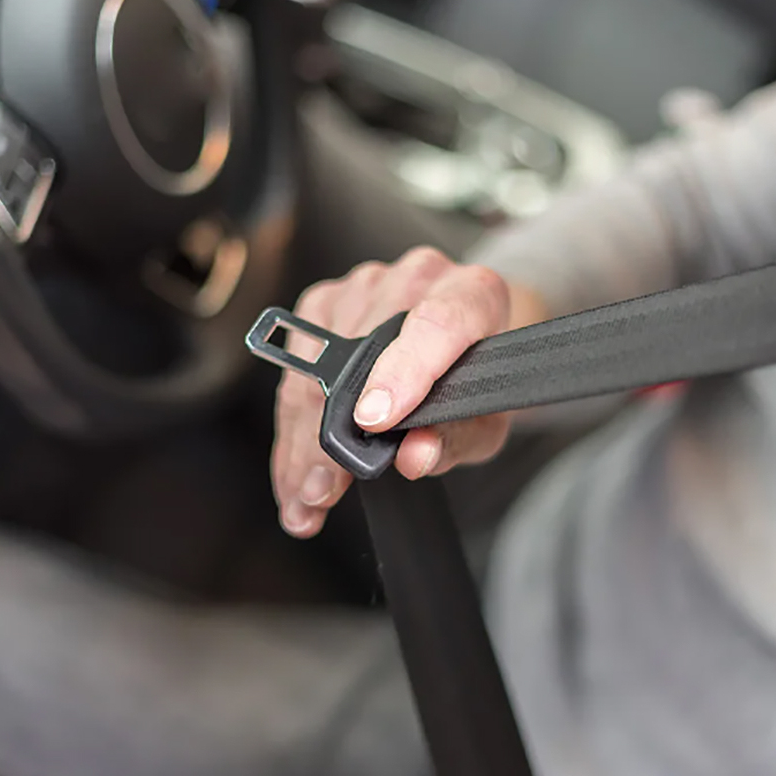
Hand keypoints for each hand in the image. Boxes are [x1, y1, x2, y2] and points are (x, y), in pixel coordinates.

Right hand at [271, 247, 546, 537]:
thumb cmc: (477, 380)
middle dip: (331, 436)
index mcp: (471, 294)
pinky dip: (290, 427)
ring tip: (302, 497)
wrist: (467, 341)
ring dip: (301, 442)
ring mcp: (365, 284)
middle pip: (359, 358)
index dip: (403, 373)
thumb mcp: (485, 421)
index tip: (375, 422)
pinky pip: (294, 368)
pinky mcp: (325, 301)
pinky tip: (292, 467)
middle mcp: (416, 278)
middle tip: (322, 492)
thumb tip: (413, 457)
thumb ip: (456, 439)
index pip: (436, 324)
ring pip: (316, 369)